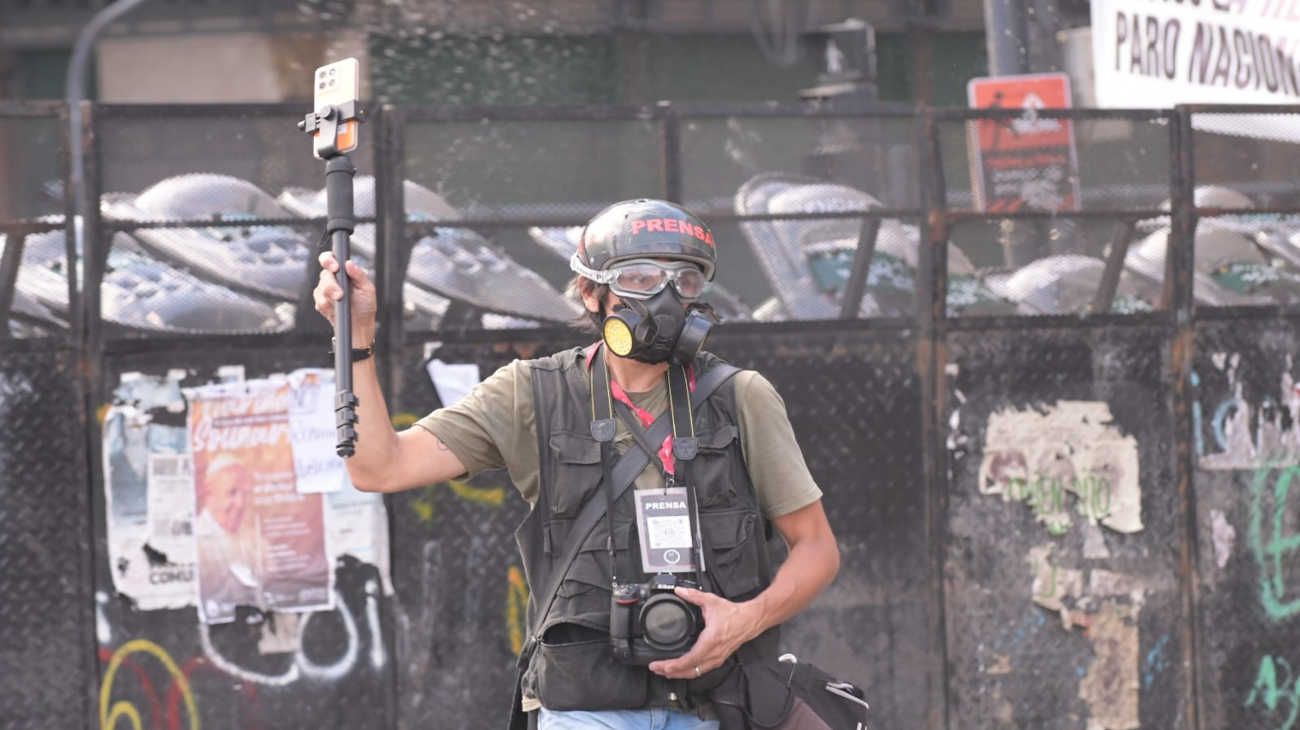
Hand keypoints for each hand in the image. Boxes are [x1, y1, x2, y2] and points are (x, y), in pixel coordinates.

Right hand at [314, 251, 377, 344]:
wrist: (360, 326)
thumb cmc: (365, 305)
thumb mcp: (367, 289)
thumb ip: (359, 275)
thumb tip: (349, 263)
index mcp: (343, 271)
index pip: (331, 258)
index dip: (329, 260)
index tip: (335, 268)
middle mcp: (333, 278)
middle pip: (324, 274)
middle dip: (331, 285)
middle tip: (339, 294)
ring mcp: (325, 291)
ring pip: (320, 289)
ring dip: (330, 297)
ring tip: (340, 302)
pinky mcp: (321, 303)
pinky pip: (319, 302)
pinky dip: (327, 306)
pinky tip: (335, 309)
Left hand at [647, 587, 762, 679]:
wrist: (750, 620)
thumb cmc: (733, 614)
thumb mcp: (711, 601)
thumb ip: (694, 595)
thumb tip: (680, 591)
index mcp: (710, 641)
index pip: (689, 660)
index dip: (673, 665)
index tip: (660, 665)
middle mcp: (713, 653)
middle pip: (689, 670)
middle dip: (671, 672)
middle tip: (656, 669)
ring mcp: (717, 658)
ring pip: (695, 673)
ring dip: (679, 674)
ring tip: (665, 671)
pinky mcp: (718, 659)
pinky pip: (701, 670)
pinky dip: (689, 671)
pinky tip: (681, 669)